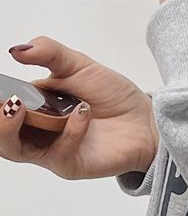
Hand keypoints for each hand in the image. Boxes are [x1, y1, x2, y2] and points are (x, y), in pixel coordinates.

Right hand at [1, 40, 159, 180]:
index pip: (1, 107)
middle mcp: (36, 131)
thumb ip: (49, 54)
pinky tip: (83, 112)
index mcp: (32, 106)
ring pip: (15, 150)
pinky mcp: (70, 165)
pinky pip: (59, 152)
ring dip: (10, 127)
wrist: (145, 119)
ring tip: (18, 105)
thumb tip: (16, 50)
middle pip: (0, 135)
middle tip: (3, 100)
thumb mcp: (78, 65)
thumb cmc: (111, 95)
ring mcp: (51, 150)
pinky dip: (69, 130)